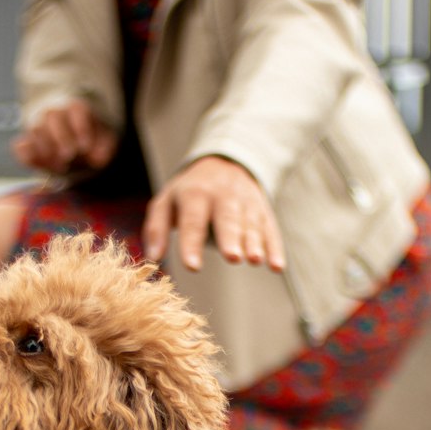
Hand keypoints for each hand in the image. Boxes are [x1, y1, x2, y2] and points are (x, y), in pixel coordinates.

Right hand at [12, 100, 117, 174]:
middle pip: (53, 116)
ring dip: (46, 149)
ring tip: (59, 167)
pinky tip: (34, 163)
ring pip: (36, 129)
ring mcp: (37, 126)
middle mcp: (54, 113)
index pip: (77, 110)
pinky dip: (24, 154)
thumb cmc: (89, 139)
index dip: (81, 127)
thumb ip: (105, 147)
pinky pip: (20, 146)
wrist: (70, 141)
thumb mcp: (103, 141)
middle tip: (69, 156)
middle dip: (61, 137)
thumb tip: (99, 158)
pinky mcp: (26, 144)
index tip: (85, 147)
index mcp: (75, 108)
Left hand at [143, 155, 284, 272]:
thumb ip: (156, 228)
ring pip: (250, 223)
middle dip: (231, 238)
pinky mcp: (263, 210)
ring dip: (254, 242)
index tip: (192, 267)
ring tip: (255, 260)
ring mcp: (246, 201)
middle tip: (232, 257)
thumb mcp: (166, 202)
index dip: (192, 243)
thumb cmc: (189, 192)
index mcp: (195, 193)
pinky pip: (270, 228)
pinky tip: (277, 266)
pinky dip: (275, 247)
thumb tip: (153, 258)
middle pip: (227, 218)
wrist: (224, 162)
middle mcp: (223, 195)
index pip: (192, 220)